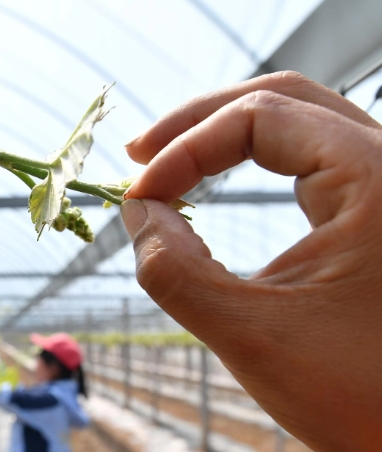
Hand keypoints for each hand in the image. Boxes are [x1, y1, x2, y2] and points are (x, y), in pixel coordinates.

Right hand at [121, 71, 381, 451]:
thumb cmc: (362, 397)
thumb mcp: (251, 335)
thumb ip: (175, 270)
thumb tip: (137, 210)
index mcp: (378, 179)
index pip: (261, 117)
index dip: (187, 149)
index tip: (140, 196)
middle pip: (282, 98)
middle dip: (200, 122)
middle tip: (138, 154)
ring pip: (297, 117)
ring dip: (224, 132)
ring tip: (164, 160)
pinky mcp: (377, 206)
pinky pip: (309, 153)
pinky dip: (252, 156)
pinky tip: (212, 175)